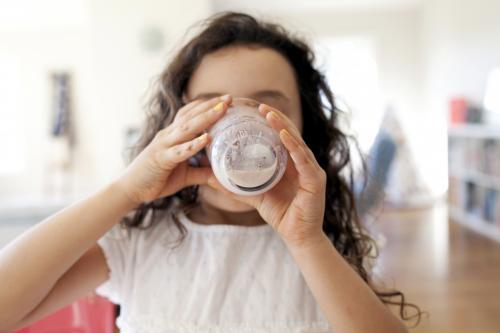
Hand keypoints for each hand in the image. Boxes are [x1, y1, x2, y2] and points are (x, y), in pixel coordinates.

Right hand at [115, 95, 231, 205]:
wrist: (130, 190)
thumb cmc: (156, 179)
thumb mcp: (184, 175)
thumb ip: (202, 173)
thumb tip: (221, 177)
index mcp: (172, 136)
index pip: (189, 114)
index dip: (206, 106)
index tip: (225, 100)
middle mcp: (168, 136)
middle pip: (191, 116)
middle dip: (211, 106)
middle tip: (229, 98)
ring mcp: (164, 146)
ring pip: (187, 128)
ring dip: (205, 118)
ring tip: (222, 110)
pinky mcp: (162, 160)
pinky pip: (179, 150)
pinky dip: (193, 144)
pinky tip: (206, 138)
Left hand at [207, 103, 326, 247]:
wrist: (297, 237)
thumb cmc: (280, 214)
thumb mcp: (254, 196)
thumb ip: (235, 186)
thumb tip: (209, 178)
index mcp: (291, 163)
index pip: (280, 137)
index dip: (269, 122)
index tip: (252, 109)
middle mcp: (303, 162)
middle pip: (289, 134)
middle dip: (275, 118)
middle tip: (258, 105)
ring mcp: (311, 169)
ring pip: (297, 142)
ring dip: (282, 126)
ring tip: (268, 113)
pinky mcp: (315, 180)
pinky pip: (303, 159)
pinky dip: (294, 146)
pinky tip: (283, 135)